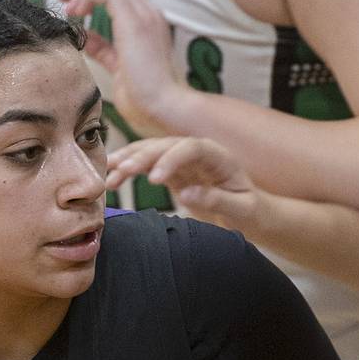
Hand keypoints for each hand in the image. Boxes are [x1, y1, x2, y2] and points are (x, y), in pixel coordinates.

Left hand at [58, 0, 181, 135]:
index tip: (72, 7)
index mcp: (149, 25)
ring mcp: (145, 16)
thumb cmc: (144, 99)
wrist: (163, 109)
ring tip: (67, 6)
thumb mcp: (118, 68)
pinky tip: (76, 13)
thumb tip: (86, 38)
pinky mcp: (136, 21)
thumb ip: (104, 49)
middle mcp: (150, 15)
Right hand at [106, 136, 261, 234]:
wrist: (249, 214)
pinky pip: (146, 165)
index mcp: (218, 156)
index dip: (171, 160)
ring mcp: (182, 160)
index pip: (191, 147)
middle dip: (141, 157)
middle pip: (165, 145)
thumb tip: (188, 193)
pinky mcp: (171, 171)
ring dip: (128, 160)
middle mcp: (198, 152)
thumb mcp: (243, 211)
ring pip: (150, 151)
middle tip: (120, 173)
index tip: (154, 181)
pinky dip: (128, 169)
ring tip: (108, 174)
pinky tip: (110, 175)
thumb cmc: (250, 212)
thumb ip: (218, 201)